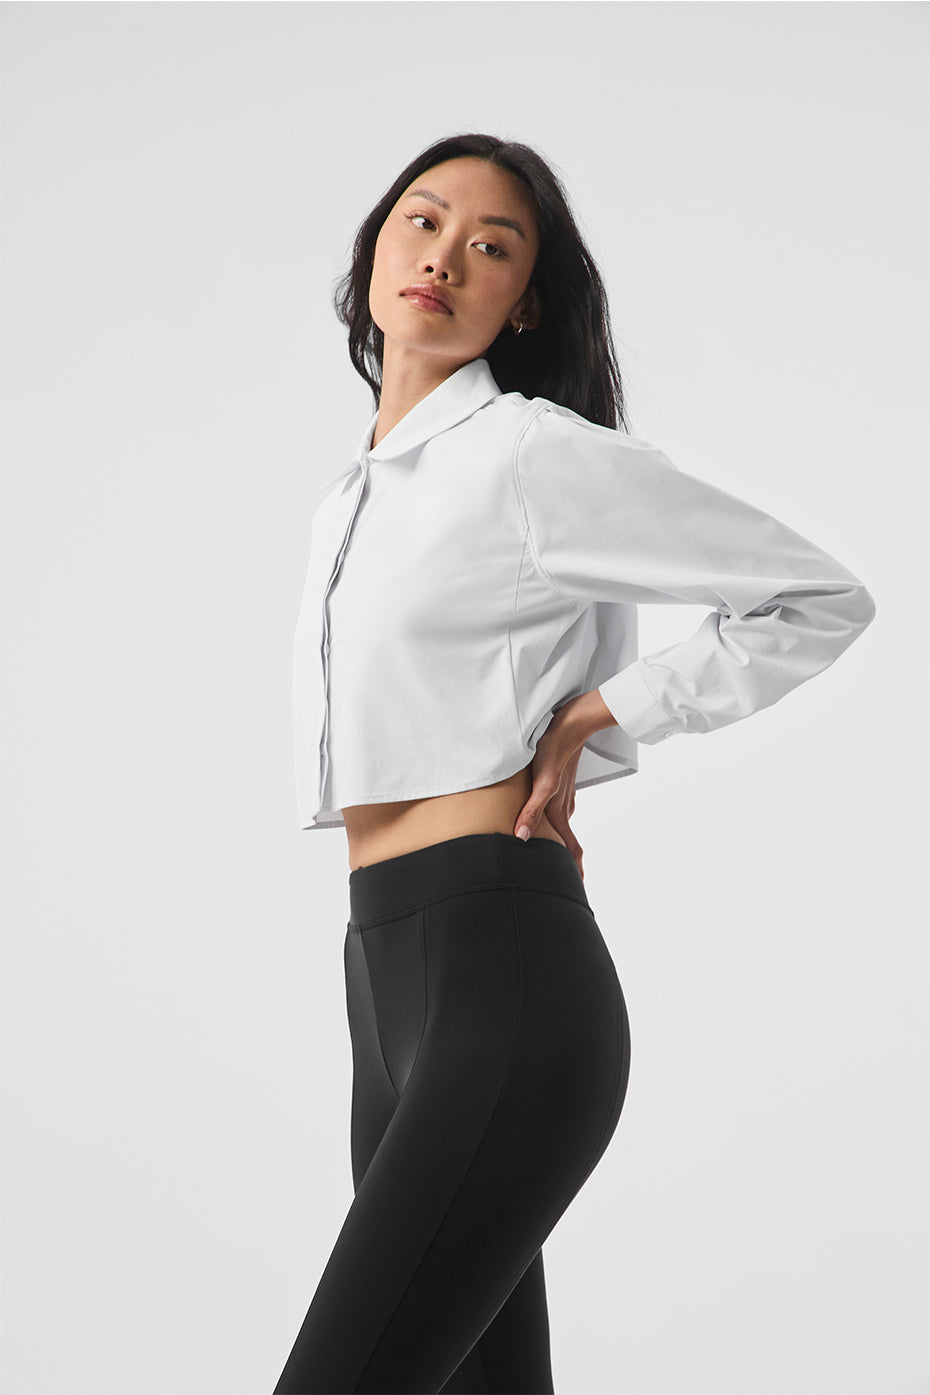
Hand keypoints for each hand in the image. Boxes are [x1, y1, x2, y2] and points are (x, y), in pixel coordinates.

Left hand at [513, 706, 586, 881]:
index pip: (571, 851)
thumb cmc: (553, 752)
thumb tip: (522, 838)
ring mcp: (563, 796)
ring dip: (558, 843)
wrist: (570, 725)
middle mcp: (564, 808)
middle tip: (563, 880)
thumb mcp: (541, 783)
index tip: (576, 890)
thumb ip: (531, 811)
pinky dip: (552, 824)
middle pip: (567, 843)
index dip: (574, 871)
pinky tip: (543, 821)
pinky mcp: (559, 784)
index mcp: (560, 813)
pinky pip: (556, 811)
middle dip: (565, 863)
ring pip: (561, 826)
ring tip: (550, 855)